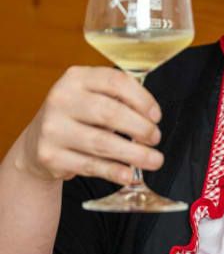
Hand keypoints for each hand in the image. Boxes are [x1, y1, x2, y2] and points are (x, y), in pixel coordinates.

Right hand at [16, 66, 162, 185]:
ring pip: (101, 143)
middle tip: (155, 138)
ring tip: (154, 160)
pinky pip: (90, 165)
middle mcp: (62, 100)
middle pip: (110, 113)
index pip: (115, 82)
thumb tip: (151, 119)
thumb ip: (119, 100)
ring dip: (134, 154)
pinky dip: (114, 171)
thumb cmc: (77, 117)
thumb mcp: (92, 96)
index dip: (142, 99)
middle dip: (140, 128)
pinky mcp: (50, 155)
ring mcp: (53, 128)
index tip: (156, 116)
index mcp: (76, 78)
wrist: (37, 142)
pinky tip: (129, 174)